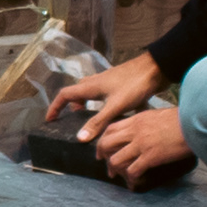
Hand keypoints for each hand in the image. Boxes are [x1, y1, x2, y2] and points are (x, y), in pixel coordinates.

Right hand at [44, 54, 162, 139]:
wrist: (157, 69)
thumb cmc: (134, 84)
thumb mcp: (115, 106)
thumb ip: (97, 122)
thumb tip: (80, 138)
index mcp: (90, 86)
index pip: (64, 95)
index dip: (55, 107)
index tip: (50, 120)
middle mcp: (96, 83)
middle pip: (77, 94)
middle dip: (72, 108)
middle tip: (73, 122)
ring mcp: (109, 83)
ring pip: (93, 95)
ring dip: (90, 107)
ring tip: (94, 123)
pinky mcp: (121, 85)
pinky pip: (108, 97)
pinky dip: (107, 107)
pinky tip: (118, 118)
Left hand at [87, 101, 194, 186]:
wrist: (194, 122)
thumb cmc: (181, 118)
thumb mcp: (157, 114)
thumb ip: (144, 121)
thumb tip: (141, 129)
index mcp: (136, 120)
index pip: (110, 129)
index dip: (103, 140)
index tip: (102, 149)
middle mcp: (134, 132)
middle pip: (107, 144)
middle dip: (103, 156)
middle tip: (108, 166)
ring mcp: (141, 145)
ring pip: (116, 159)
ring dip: (116, 169)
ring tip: (119, 176)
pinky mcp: (151, 157)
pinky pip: (133, 170)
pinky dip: (132, 178)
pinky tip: (135, 181)